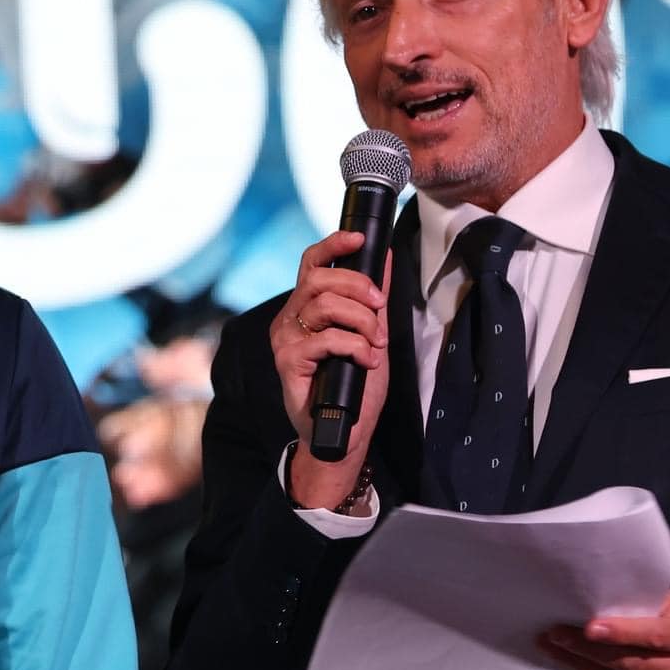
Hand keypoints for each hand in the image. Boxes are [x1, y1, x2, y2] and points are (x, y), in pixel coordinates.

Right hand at [273, 232, 390, 508]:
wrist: (343, 431)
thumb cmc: (353, 386)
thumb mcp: (371, 334)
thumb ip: (373, 300)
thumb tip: (384, 259)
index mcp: (305, 308)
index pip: (311, 263)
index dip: (333, 245)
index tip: (359, 238)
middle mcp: (289, 320)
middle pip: (319, 279)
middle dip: (358, 286)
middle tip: (379, 307)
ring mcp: (286, 341)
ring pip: (324, 306)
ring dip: (361, 321)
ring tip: (375, 343)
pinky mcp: (288, 362)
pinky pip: (326, 339)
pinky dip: (355, 346)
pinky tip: (366, 360)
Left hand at [538, 590, 669, 669]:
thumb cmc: (668, 615)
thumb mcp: (662, 600)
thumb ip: (637, 603)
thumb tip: (588, 601)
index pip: (658, 636)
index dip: (623, 633)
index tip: (589, 628)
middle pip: (635, 664)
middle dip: (591, 649)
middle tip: (557, 635)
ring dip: (583, 666)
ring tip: (554, 648)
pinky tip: (569, 665)